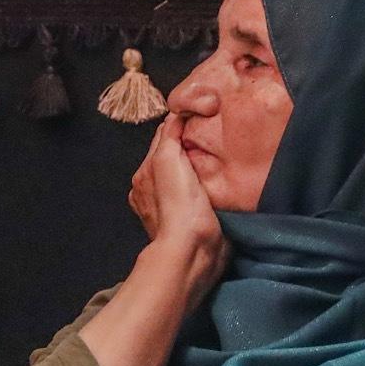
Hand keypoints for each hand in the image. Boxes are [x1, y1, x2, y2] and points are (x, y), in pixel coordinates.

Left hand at [128, 120, 224, 287]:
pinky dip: (209, 185)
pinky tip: (221, 181)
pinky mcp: (193, 222)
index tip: (199, 116)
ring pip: (188, 176)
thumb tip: (175, 114)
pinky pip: (201, 193)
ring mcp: (172, 209)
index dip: (179, 127)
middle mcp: (153, 191)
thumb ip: (169, 136)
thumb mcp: (168, 159)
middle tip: (213, 136)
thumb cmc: (179, 203)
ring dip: (201, 167)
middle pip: (175, 158)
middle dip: (190, 148)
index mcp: (144, 175)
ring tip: (220, 157)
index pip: (162, 140)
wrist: (193, 251)